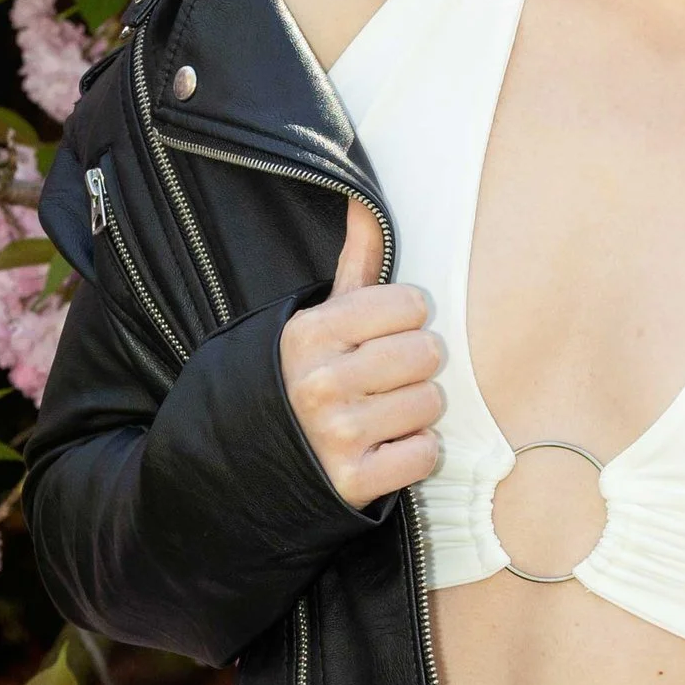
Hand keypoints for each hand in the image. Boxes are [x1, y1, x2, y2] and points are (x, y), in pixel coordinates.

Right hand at [279, 196, 444, 511]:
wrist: (254, 464)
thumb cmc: (302, 379)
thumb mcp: (319, 319)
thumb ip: (355, 263)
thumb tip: (366, 203)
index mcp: (310, 332)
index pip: (410, 305)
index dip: (408, 321)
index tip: (384, 336)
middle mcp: (319, 381)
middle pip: (427, 352)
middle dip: (417, 366)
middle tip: (389, 379)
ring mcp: (335, 434)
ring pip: (430, 404)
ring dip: (418, 412)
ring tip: (386, 414)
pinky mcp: (352, 482)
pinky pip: (425, 454)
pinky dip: (415, 454)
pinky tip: (386, 448)